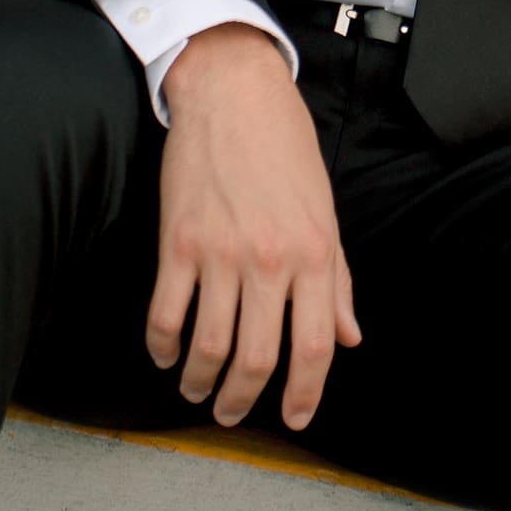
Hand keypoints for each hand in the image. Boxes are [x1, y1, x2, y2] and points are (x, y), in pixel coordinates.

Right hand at [149, 24, 361, 431]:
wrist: (234, 92)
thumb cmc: (284, 147)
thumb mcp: (325, 209)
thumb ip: (338, 278)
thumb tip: (348, 337)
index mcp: (314, 251)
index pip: (314, 347)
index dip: (305, 394)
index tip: (294, 418)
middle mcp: (270, 258)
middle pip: (258, 358)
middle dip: (242, 401)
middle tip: (232, 413)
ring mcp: (220, 252)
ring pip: (208, 347)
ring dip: (200, 383)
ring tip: (197, 389)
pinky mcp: (177, 242)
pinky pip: (165, 316)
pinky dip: (162, 348)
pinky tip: (166, 354)